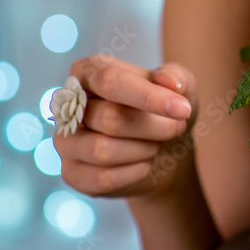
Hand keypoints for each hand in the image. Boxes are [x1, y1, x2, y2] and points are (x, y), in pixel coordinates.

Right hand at [53, 54, 197, 199]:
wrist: (166, 152)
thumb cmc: (166, 111)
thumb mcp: (182, 88)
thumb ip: (176, 76)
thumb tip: (168, 81)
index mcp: (90, 71)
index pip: (110, 80)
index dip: (148, 96)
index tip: (183, 110)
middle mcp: (69, 105)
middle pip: (108, 118)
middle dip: (154, 127)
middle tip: (176, 127)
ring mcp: (66, 141)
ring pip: (102, 150)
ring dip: (144, 150)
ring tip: (156, 144)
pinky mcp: (72, 173)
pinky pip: (103, 178)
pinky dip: (135, 172)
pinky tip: (145, 164)